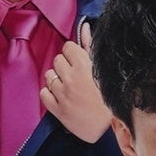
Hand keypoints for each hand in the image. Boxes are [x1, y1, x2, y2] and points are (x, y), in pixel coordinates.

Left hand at [41, 23, 109, 145]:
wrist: (111, 129)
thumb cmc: (111, 97)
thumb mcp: (103, 69)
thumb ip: (91, 46)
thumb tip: (83, 26)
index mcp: (85, 66)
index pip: (68, 47)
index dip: (74, 54)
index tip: (80, 62)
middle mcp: (71, 78)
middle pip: (57, 60)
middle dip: (66, 66)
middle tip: (77, 77)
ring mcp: (62, 94)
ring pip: (49, 76)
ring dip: (58, 80)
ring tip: (70, 88)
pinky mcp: (56, 109)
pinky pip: (44, 93)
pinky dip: (51, 94)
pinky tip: (62, 97)